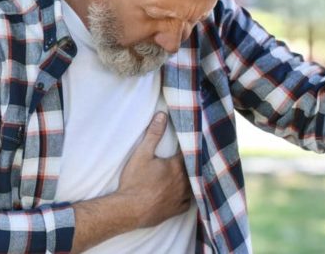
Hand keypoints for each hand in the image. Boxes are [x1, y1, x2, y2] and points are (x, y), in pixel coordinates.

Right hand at [117, 112, 191, 227]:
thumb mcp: (142, 154)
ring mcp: (182, 197)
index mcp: (176, 166)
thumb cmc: (135, 181)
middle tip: (194, 156)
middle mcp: (184, 181)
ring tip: (193, 173)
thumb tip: (162, 115)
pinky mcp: (177, 209)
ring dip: (194, 179)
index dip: (191, 147)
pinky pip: (189, 202)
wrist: (129, 209)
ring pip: (194, 185)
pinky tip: (187, 194)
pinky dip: (189, 196)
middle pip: (194, 169)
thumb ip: (153, 134)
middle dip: (194, 163)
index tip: (192, 141)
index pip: (190, 152)